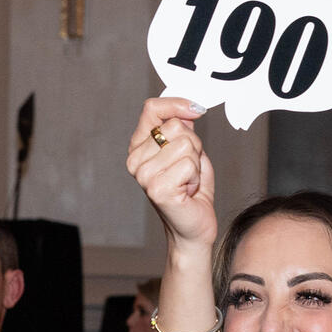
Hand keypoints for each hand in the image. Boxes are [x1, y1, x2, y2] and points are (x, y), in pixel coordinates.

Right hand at [126, 97, 214, 248]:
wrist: (193, 227)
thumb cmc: (190, 190)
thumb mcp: (188, 150)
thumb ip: (183, 127)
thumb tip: (190, 109)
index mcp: (138, 147)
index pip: (152, 108)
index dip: (176, 104)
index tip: (196, 110)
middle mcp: (135, 160)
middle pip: (176, 126)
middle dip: (193, 144)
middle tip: (188, 168)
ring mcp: (143, 175)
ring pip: (186, 144)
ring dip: (196, 163)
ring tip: (187, 180)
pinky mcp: (157, 189)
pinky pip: (189, 164)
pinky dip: (196, 177)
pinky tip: (187, 191)